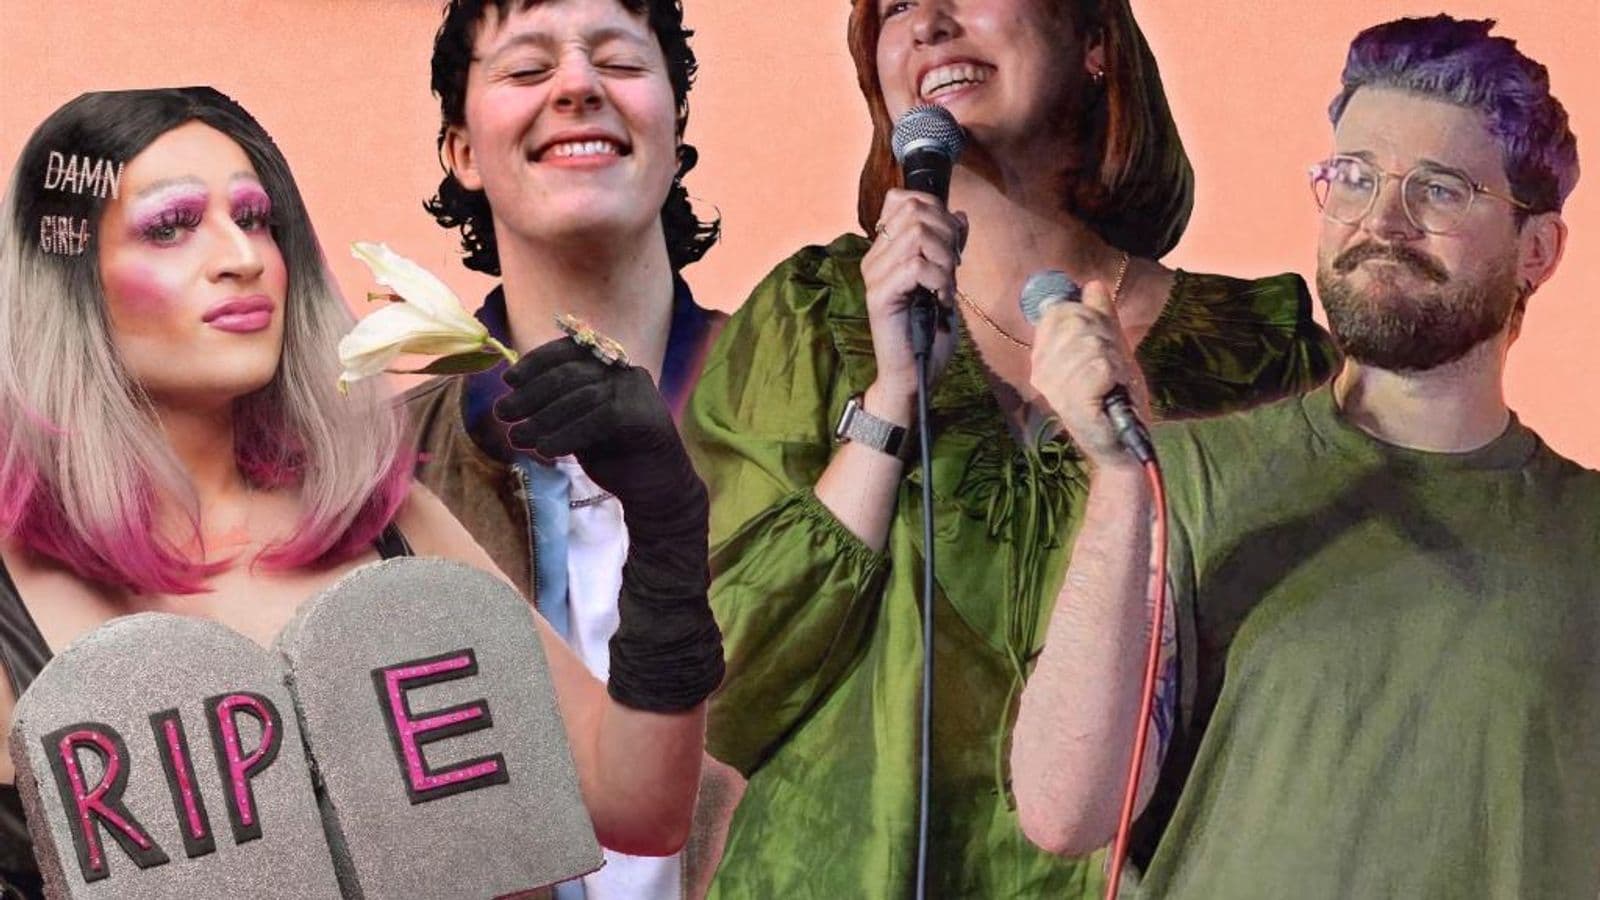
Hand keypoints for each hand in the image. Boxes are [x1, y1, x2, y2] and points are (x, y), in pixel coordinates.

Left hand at [494, 337, 706, 535]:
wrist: (656, 490)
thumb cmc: (614, 456)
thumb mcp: (578, 423)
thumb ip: (557, 405)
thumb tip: (513, 395)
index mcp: (610, 368)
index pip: (570, 351)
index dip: (537, 362)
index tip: (509, 380)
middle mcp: (626, 372)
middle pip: (570, 374)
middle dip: (531, 394)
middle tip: (503, 414)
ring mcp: (637, 391)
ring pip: (581, 397)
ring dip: (543, 419)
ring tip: (517, 438)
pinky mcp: (644, 414)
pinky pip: (598, 419)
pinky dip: (566, 435)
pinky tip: (546, 451)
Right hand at [859, 188, 966, 419]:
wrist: (913, 376)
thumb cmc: (928, 333)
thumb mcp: (945, 280)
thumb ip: (949, 248)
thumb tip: (960, 215)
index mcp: (884, 250)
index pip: (903, 199)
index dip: (936, 210)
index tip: (952, 244)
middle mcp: (873, 257)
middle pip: (914, 210)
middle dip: (946, 234)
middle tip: (953, 268)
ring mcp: (873, 276)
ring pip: (917, 235)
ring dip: (945, 260)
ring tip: (947, 287)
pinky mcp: (878, 295)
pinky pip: (915, 266)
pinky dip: (939, 280)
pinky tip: (941, 300)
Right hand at [1029, 281, 1151, 470]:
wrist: (1123, 442)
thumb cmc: (1114, 396)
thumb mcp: (1109, 347)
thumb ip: (1100, 315)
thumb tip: (1093, 283)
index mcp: (1043, 354)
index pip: (1060, 310)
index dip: (1089, 319)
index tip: (1101, 346)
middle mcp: (1041, 369)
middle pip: (1077, 322)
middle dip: (1105, 340)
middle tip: (1112, 368)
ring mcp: (1054, 387)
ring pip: (1091, 344)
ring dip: (1113, 361)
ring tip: (1113, 383)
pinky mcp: (1072, 402)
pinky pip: (1100, 366)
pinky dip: (1115, 376)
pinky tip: (1113, 393)